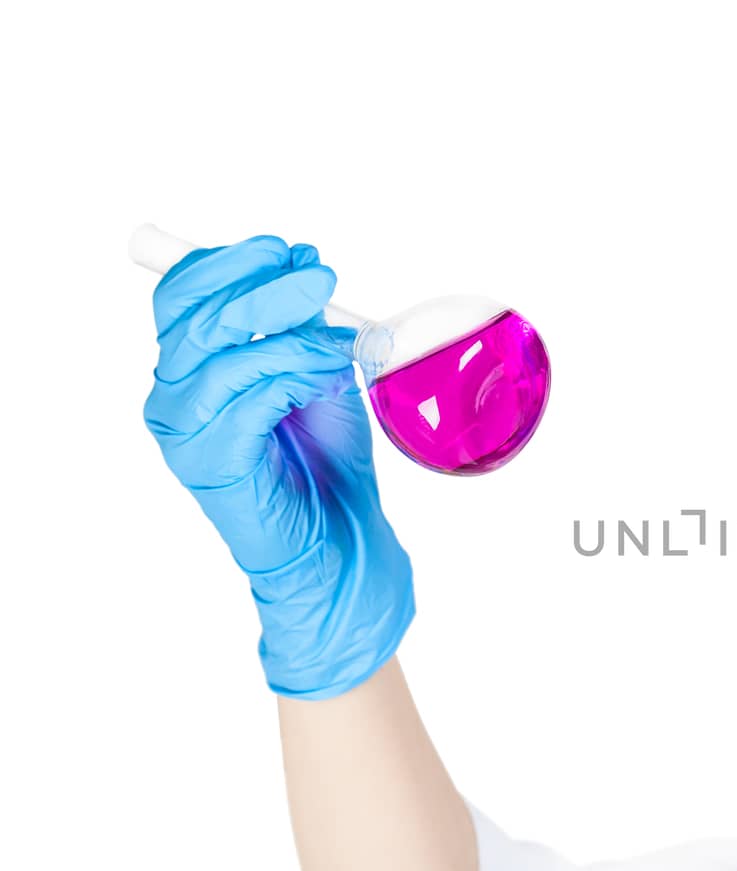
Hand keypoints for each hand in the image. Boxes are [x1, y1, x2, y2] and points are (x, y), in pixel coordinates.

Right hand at [142, 235, 414, 698]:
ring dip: (292, 338)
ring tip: (341, 344)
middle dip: (266, 288)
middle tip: (322, 278)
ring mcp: (185, 431)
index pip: (182, 293)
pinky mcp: (210, 463)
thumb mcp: (315, 371)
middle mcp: (173, 395)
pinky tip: (327, 380)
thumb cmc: (325, 454)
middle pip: (199, 316)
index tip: (288, 251)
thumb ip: (299, 324)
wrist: (340, 530)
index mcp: (189, 364)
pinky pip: (248, 400)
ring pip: (225, 356)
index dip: (231, 262)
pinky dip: (294, 378)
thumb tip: (304, 265)